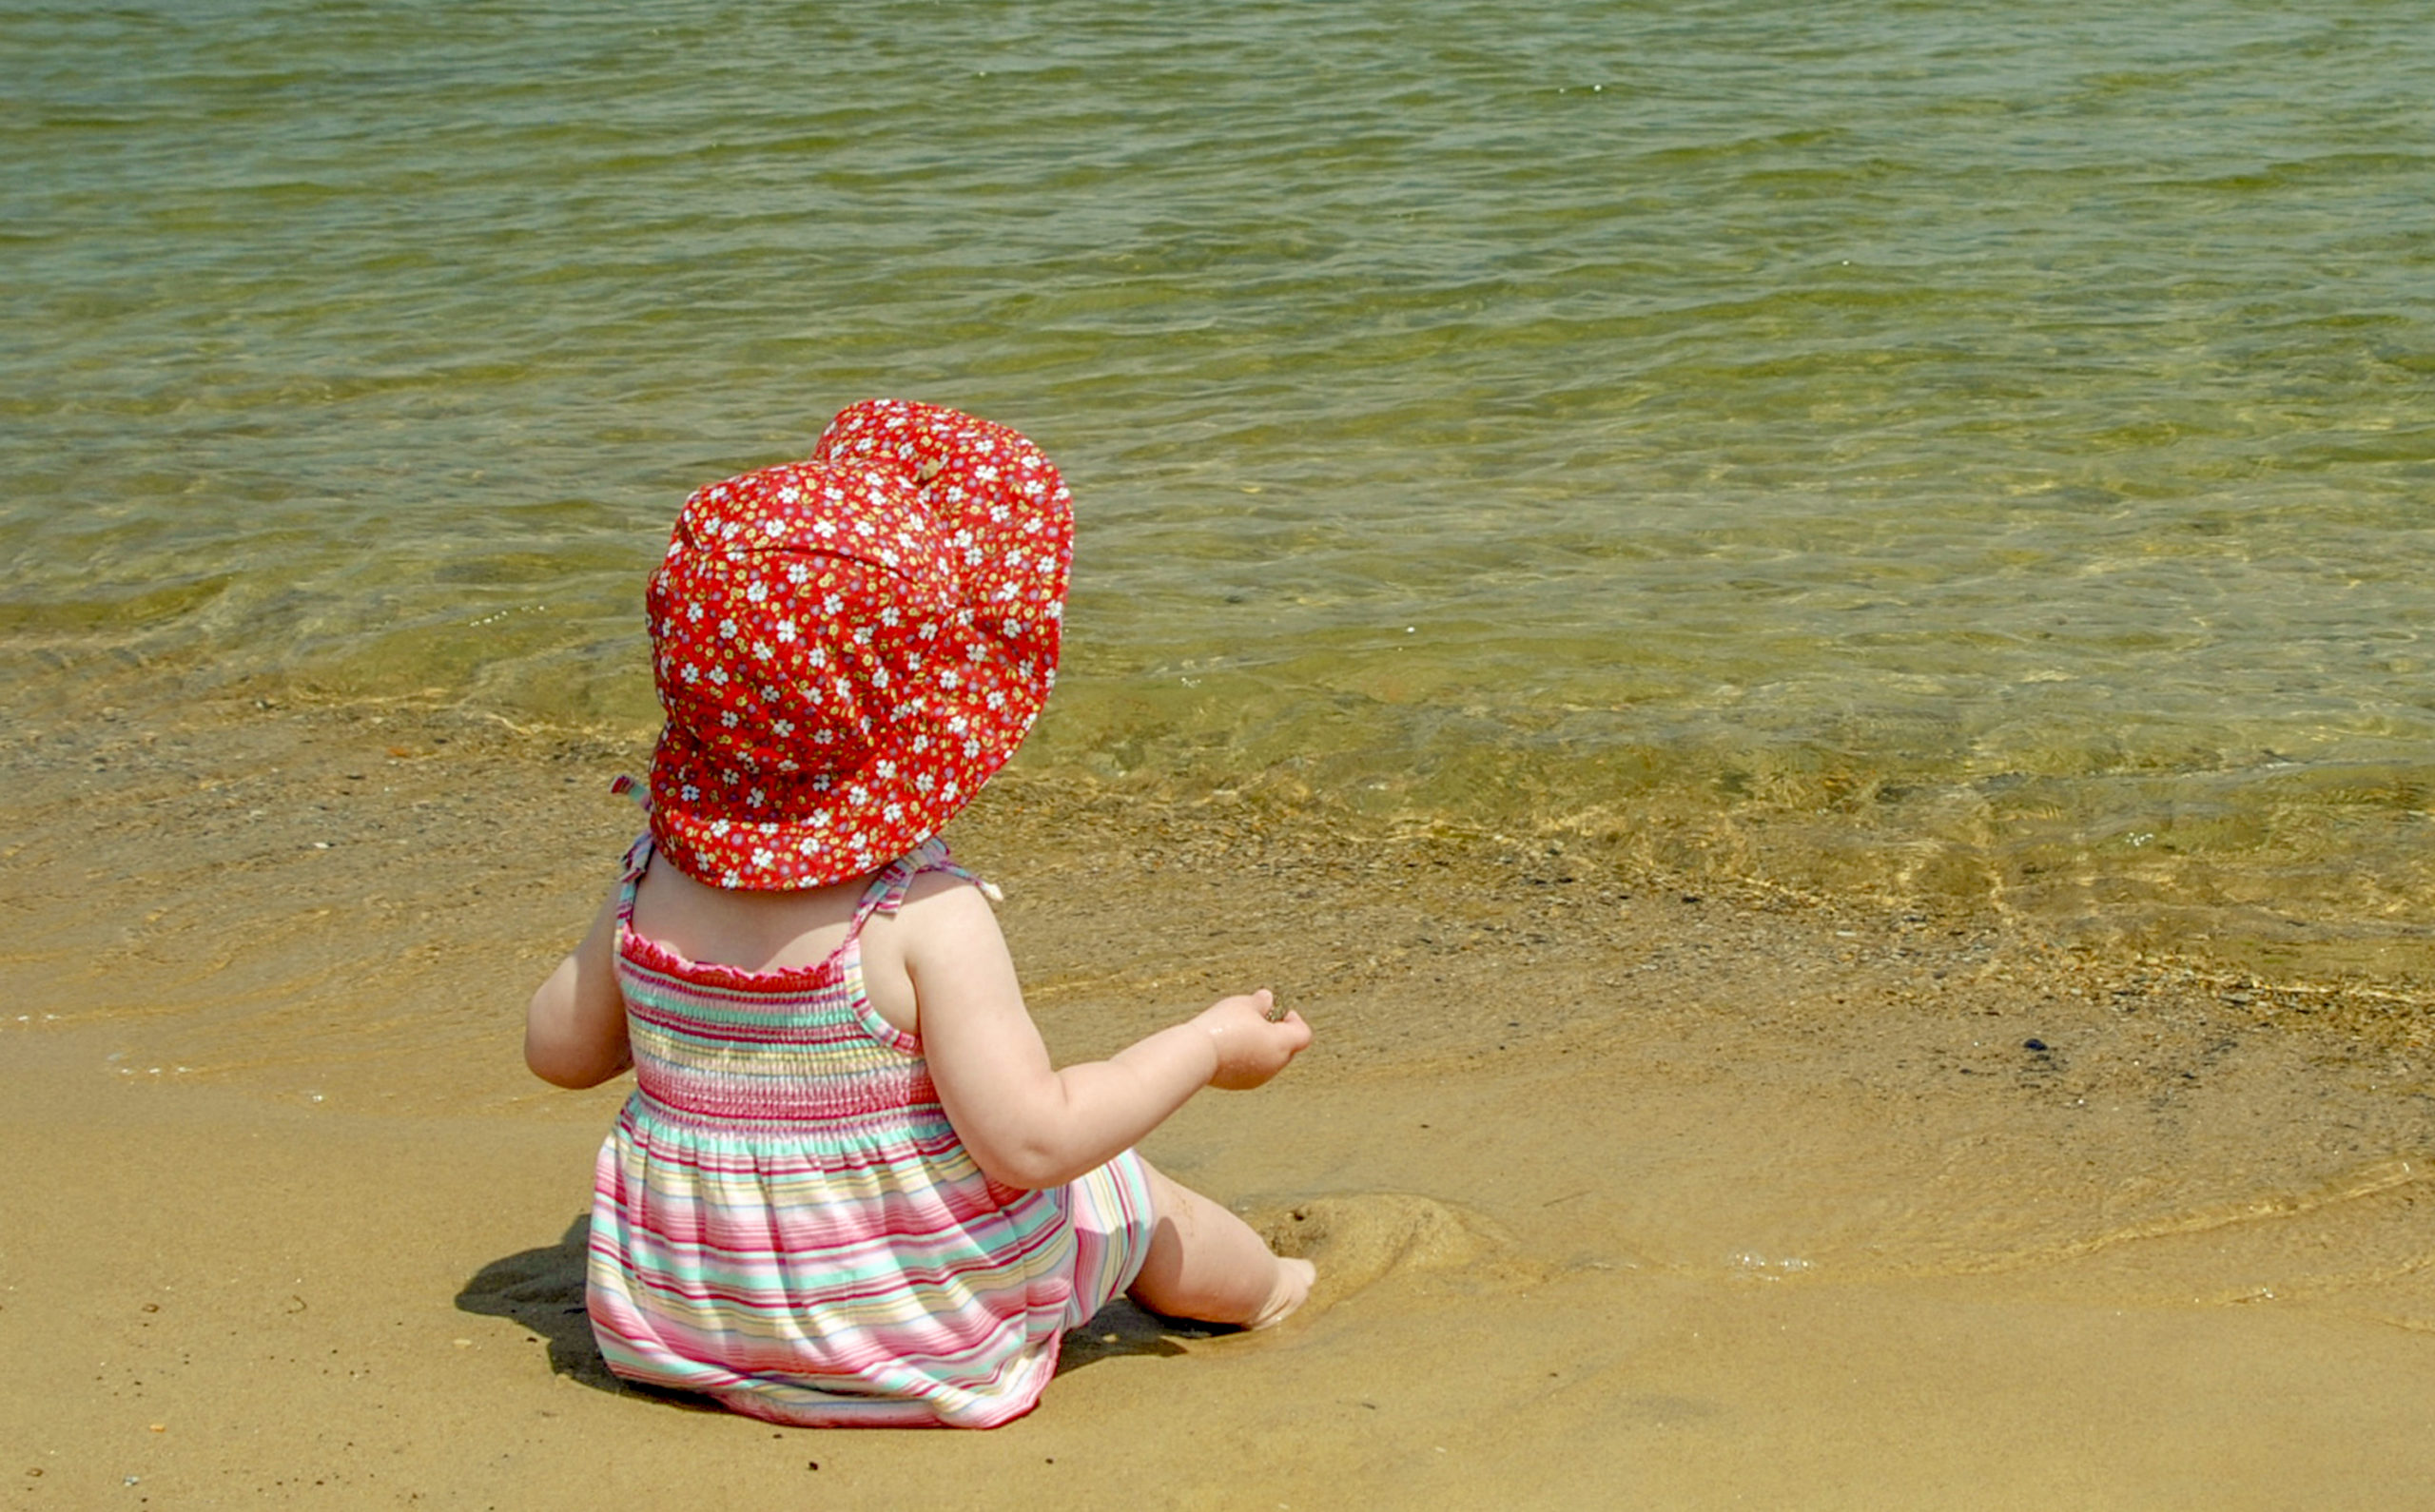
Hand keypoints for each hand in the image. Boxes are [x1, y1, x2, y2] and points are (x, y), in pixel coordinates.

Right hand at [1195, 989, 1310, 1090]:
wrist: (1197, 1054)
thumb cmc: (1224, 1026)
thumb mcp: (1244, 1004)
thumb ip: (1261, 1002)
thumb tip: (1268, 1000)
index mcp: (1282, 1044)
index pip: (1303, 1034)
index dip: (1294, 1020)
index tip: (1277, 1011)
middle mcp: (1275, 1064)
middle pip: (1287, 1047)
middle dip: (1276, 1032)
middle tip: (1257, 1019)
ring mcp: (1258, 1077)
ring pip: (1269, 1059)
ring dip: (1261, 1046)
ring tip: (1239, 1031)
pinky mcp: (1241, 1084)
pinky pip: (1252, 1069)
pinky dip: (1247, 1058)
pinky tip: (1228, 1046)